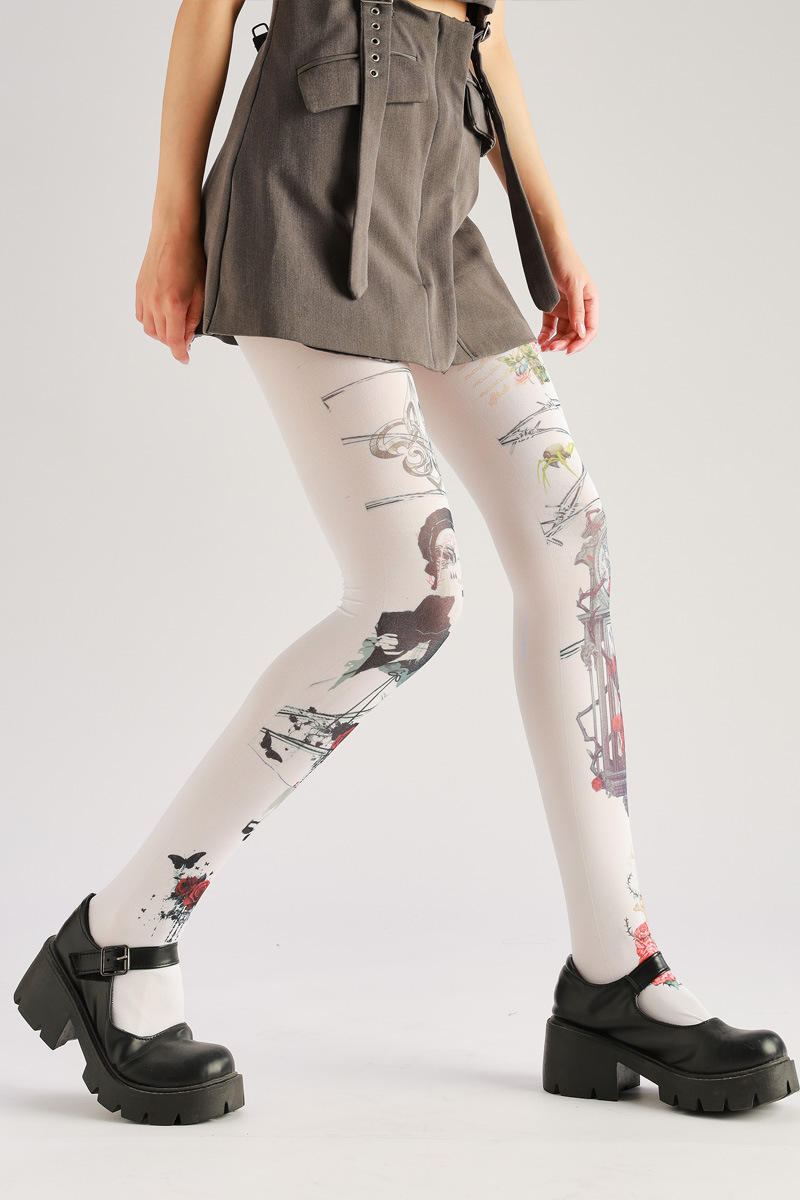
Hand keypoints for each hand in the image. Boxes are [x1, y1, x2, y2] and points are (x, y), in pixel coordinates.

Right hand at [135, 228, 206, 364]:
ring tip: (174, 329)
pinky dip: (150, 322)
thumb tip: (187, 339)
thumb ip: (193, 319)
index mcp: (173, 305)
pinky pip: (141, 316)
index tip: (185, 359)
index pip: (174, 341)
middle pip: (161, 338)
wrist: (173, 233)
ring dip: (162, 334)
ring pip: (149, 329)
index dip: (181, 354)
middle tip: (186, 340)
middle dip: (174, 343)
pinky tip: (161, 318)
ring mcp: (144, 296)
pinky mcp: (139, 289)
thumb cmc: (192, 259)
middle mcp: (155, 303)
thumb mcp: (201, 292)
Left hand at [538, 239, 597, 354]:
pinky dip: (546, 334)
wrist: (546, 245)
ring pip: (562, 332)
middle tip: (552, 348)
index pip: (590, 328)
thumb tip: (581, 332)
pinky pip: (550, 325)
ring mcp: (565, 308)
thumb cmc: (564, 260)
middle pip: (575, 333)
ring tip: (545, 346)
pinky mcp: (551, 306)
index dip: (581, 342)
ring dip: (555, 341)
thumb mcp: (573, 285)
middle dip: (565, 343)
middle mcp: (579, 307)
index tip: (569, 350)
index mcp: (590, 301)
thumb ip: (577, 309)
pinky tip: (540, 340)